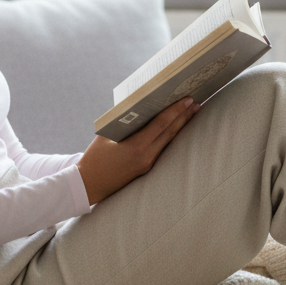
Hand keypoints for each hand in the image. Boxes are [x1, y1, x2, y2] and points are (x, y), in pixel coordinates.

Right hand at [76, 97, 200, 205]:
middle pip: (170, 133)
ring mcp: (147, 164)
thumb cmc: (94, 157)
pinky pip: (161, 148)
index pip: (161, 125)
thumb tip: (139, 108)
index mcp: (136, 146)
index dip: (175, 111)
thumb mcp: (106, 135)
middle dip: (184, 117)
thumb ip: (123, 123)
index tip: (187, 99)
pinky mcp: (146, 168)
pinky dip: (169, 136)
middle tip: (197, 102)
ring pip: (168, 141)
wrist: (88, 185)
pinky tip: (174, 128)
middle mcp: (146, 156)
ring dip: (180, 126)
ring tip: (191, 113)